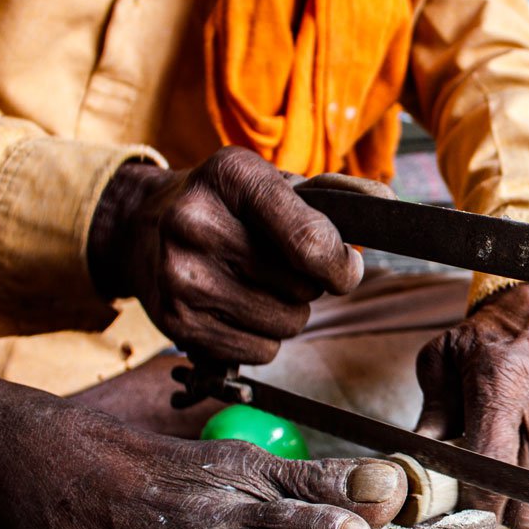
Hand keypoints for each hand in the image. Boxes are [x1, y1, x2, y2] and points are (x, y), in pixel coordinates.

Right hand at [88, 148, 382, 363]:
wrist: (141, 227)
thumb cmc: (229, 206)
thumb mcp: (278, 181)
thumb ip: (339, 194)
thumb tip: (388, 206)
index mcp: (233, 177)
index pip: (309, 241)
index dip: (340, 266)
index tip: (345, 268)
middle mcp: (197, 223)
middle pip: (303, 289)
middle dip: (309, 283)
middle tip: (279, 264)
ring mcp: (181, 275)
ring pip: (285, 325)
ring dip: (287, 312)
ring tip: (257, 284)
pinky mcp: (175, 321)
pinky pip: (260, 351)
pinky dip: (262, 336)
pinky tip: (237, 306)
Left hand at [414, 284, 528, 528]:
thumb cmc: (495, 337)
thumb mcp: (446, 358)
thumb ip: (431, 415)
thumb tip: (420, 468)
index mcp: (507, 380)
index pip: (493, 470)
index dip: (479, 503)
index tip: (469, 506)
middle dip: (510, 513)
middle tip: (497, 496)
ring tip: (524, 469)